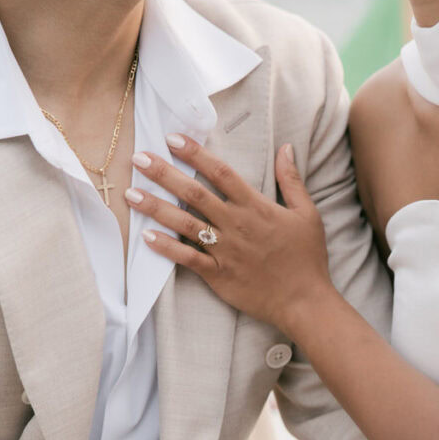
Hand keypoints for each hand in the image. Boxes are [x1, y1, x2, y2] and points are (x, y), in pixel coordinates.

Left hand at [128, 137, 329, 333]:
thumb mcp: (307, 214)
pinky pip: (187, 259)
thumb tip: (285, 147)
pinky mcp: (219, 275)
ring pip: (184, 223)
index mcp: (256, 207)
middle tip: (139, 158)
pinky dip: (167, 248)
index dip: (195, 153)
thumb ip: (292, 180)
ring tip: (131, 193)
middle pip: (194, 193)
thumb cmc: (307, 258)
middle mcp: (236, 225)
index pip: (221, 172)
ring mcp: (225, 251)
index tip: (173, 138)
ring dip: (155, 207)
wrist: (304, 302)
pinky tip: (146, 238)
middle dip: (164, 174)